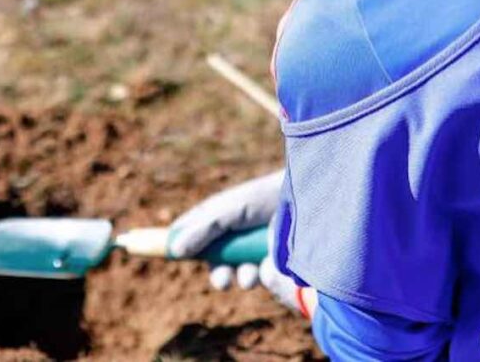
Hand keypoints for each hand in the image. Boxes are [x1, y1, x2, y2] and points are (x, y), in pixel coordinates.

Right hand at [169, 169, 316, 317]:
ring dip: (242, 277)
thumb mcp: (231, 210)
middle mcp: (239, 235)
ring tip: (251, 273)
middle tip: (223, 281)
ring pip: (240, 276)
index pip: (195, 230)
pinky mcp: (278, 262)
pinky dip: (264, 276)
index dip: (183, 242)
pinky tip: (271, 265)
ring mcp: (258, 249)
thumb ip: (204, 229)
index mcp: (223, 217)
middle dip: (219, 274)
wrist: (307, 201)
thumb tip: (176, 249)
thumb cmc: (267, 198)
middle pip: (217, 263)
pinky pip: (263, 279)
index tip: (171, 254)